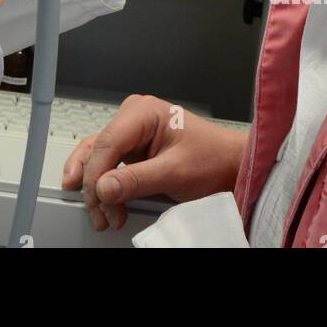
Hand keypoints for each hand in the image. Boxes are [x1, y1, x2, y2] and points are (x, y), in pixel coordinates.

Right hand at [61, 94, 249, 231]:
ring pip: (97, 157)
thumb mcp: (175, 172)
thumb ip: (137, 180)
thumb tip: (103, 188)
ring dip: (95, 186)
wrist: (231, 165)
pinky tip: (98, 199)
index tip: (100, 202)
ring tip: (100, 213)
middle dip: (95, 185)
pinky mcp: (133, 148)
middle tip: (101, 215)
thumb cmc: (212, 159)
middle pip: (97, 151)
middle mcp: (133, 117)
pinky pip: (107, 163)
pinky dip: (103, 183)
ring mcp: (131, 132)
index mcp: (142, 112)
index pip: (106, 144)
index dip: (97, 175)